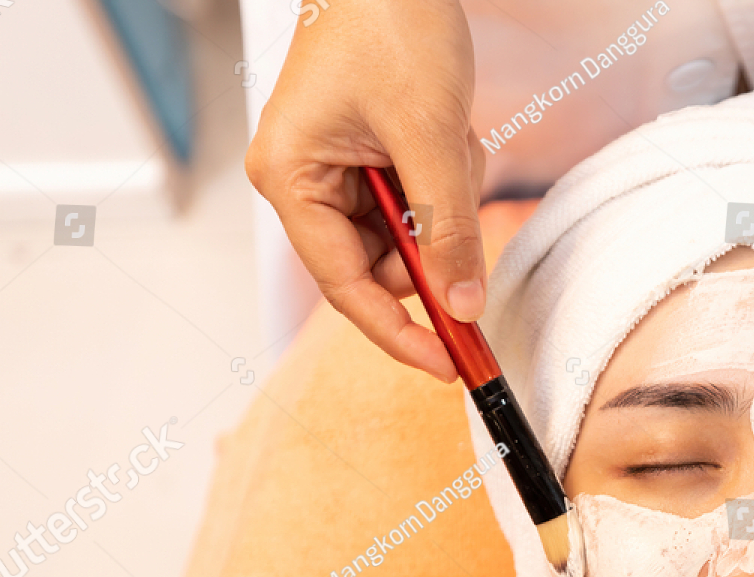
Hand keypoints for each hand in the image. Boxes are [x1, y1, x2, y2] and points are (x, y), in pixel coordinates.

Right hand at [245, 0, 485, 381]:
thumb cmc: (390, 24)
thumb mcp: (430, 134)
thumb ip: (447, 227)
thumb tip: (463, 304)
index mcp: (290, 178)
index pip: (345, 287)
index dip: (400, 333)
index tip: (450, 365)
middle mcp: (303, 181)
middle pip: (379, 266)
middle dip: (434, 243)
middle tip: (461, 193)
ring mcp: (336, 171)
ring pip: (408, 236)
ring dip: (447, 205)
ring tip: (451, 141)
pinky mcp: (370, 158)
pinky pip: (420, 202)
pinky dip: (448, 182)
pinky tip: (451, 132)